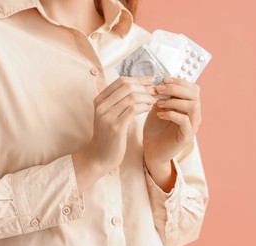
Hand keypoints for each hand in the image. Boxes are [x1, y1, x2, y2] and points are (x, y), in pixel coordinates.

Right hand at [73, 76, 156, 190]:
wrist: (99, 156)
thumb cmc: (108, 135)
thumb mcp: (110, 115)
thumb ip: (119, 101)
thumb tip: (138, 86)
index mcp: (99, 100)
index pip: (121, 80)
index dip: (138, 79)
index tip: (150, 81)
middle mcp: (101, 106)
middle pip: (127, 86)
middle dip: (144, 87)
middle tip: (155, 91)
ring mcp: (107, 116)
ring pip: (132, 96)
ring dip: (147, 97)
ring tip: (154, 101)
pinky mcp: (116, 127)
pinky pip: (133, 109)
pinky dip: (144, 106)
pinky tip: (150, 109)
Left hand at [143, 77, 201, 188]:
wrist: (151, 150)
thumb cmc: (155, 128)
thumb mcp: (157, 107)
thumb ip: (161, 95)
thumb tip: (158, 80)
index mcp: (189, 105)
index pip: (193, 87)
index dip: (180, 81)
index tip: (164, 79)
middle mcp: (195, 115)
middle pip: (195, 94)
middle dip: (176, 88)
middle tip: (159, 89)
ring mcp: (193, 126)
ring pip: (193, 106)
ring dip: (174, 101)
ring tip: (158, 102)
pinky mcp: (187, 136)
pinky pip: (185, 121)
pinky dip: (172, 114)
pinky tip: (159, 114)